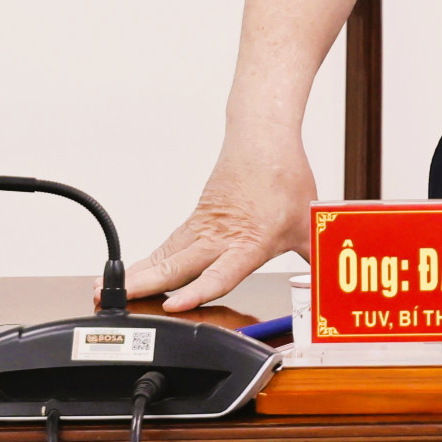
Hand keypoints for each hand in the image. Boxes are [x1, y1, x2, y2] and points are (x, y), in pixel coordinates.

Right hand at [122, 128, 316, 311]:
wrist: (263, 137)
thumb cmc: (285, 178)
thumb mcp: (309, 224)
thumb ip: (318, 260)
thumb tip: (335, 286)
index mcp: (251, 241)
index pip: (221, 272)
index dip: (197, 291)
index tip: (173, 304)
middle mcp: (222, 236)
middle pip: (178, 265)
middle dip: (145, 286)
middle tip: (114, 300)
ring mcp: (204, 227)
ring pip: (167, 255)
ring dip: (138, 275)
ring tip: (106, 290)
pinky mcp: (196, 219)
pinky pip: (169, 245)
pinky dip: (148, 262)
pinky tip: (131, 276)